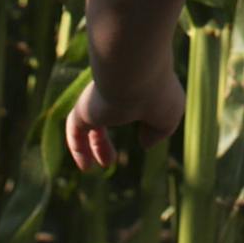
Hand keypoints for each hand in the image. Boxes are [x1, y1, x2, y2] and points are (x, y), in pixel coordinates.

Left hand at [63, 71, 184, 171]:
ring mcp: (96, 100)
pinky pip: (74, 131)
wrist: (137, 75)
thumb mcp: (169, 116)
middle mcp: (112, 91)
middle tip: (110, 160)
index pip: (126, 101)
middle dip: (103, 138)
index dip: (132, 118)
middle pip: (102, 114)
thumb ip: (158, 131)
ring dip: (94, 145)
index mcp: (132, 86)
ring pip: (86, 123)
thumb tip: (145, 144)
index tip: (144, 136)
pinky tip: (86, 167)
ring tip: (104, 164)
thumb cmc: (159, 93)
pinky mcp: (83, 110)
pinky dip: (78, 149)